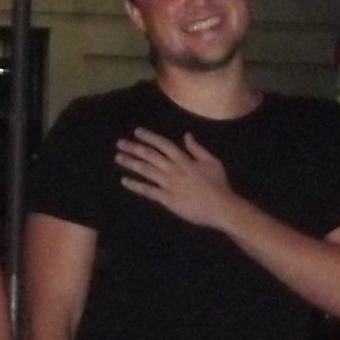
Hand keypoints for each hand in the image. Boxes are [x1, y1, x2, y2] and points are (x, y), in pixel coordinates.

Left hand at [115, 129, 239, 231]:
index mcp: (185, 159)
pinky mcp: (167, 199)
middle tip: (120, 143)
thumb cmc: (218, 184)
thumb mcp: (212, 161)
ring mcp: (169, 184)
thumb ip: (197, 148)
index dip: (149, 137)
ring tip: (118, 158)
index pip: (163, 144)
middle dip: (134, 148)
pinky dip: (136, 185)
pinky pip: (148, 191)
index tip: (137, 132)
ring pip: (146, 171)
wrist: (221, 207)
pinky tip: (124, 181)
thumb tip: (186, 135)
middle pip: (150, 156)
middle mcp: (174, 169)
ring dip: (131, 163)